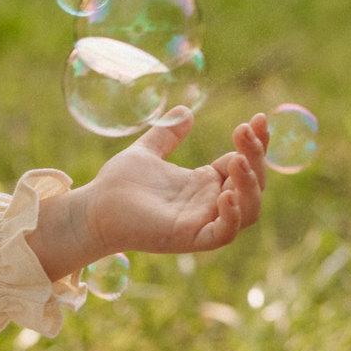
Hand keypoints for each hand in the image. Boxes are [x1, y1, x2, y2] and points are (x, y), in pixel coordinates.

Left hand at [29, 108, 269, 278]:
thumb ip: (168, 134)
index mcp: (205, 183)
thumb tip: (185, 110)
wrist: (92, 208)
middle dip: (257, 156)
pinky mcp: (189, 239)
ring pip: (249, 211)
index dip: (257, 143)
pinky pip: (224, 234)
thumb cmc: (118, 185)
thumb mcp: (147, 152)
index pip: (246, 163)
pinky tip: (225, 193)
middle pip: (254, 184)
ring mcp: (202, 222)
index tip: (258, 118)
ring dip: (251, 185)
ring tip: (238, 159)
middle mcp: (210, 203)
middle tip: (244, 131)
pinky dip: (232, 216)